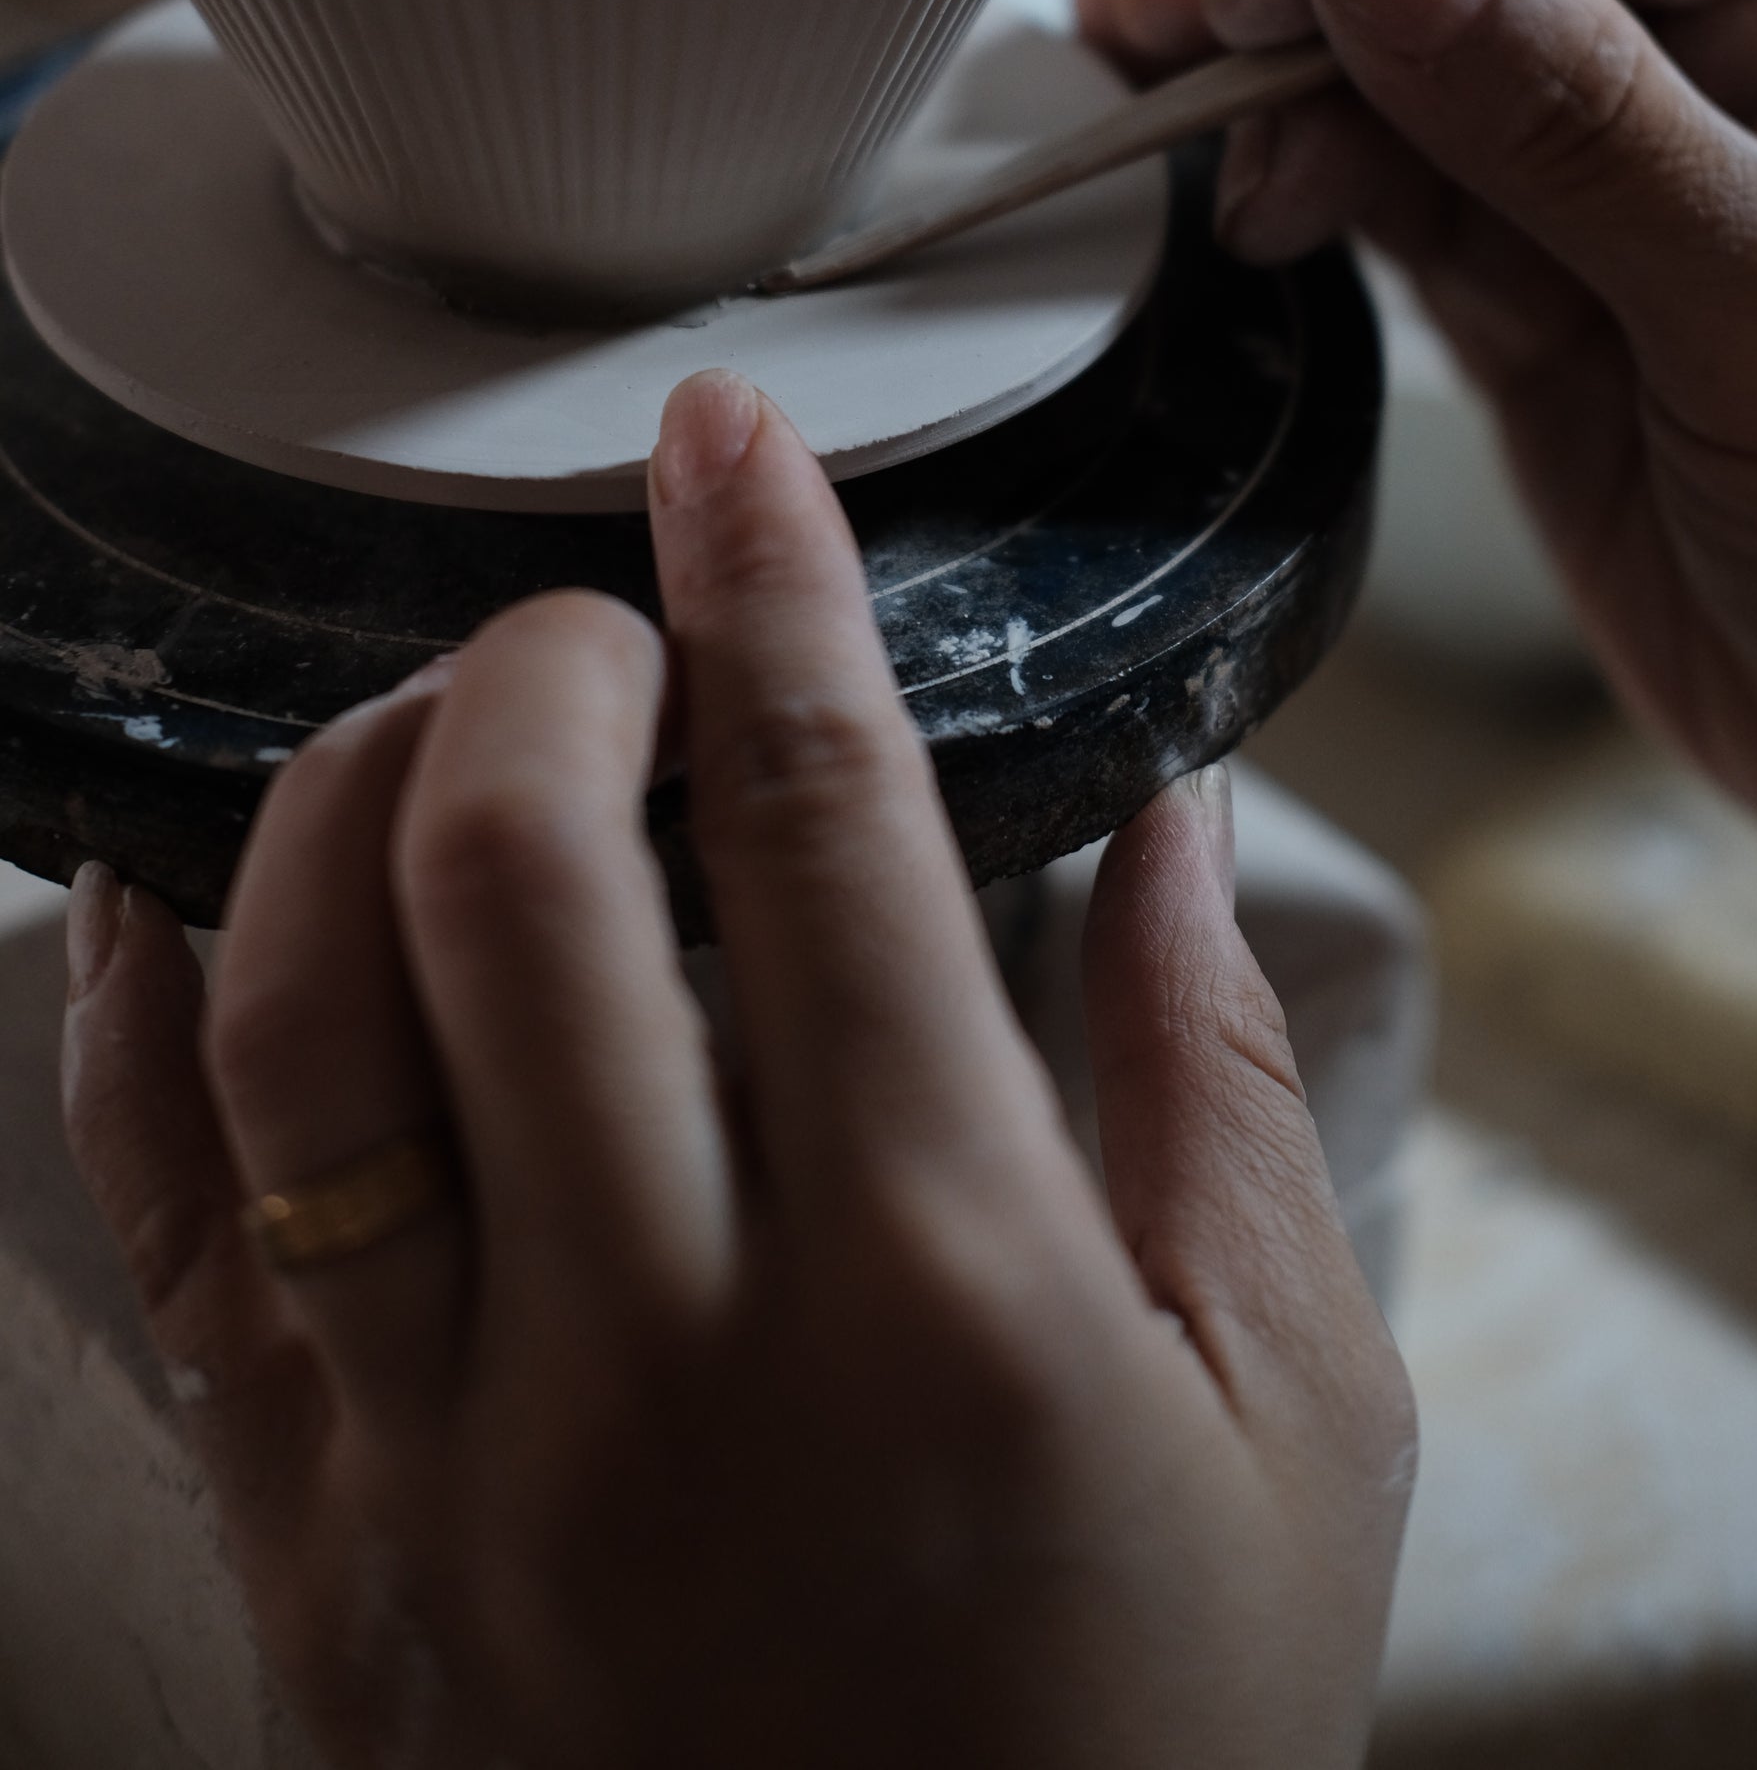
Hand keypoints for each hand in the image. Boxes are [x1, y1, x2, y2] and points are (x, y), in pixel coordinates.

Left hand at [62, 372, 1412, 1769]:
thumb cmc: (1149, 1762)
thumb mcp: (1299, 1430)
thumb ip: (1228, 1088)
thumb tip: (1170, 816)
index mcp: (947, 1296)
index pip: (818, 821)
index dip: (769, 579)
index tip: (731, 439)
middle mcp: (666, 1359)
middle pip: (511, 865)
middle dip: (544, 658)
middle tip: (604, 626)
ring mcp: (450, 1467)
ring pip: (299, 1008)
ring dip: (342, 789)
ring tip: (433, 737)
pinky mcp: (315, 1561)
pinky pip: (165, 1225)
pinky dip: (137, 1012)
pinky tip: (177, 888)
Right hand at [1082, 0, 1756, 925]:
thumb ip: (1585, 128)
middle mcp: (1737, 45)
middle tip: (1179, 28)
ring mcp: (1617, 177)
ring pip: (1407, 64)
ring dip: (1273, 76)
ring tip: (1147, 98)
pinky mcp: (1533, 297)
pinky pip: (1388, 199)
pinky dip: (1294, 185)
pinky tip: (1225, 188)